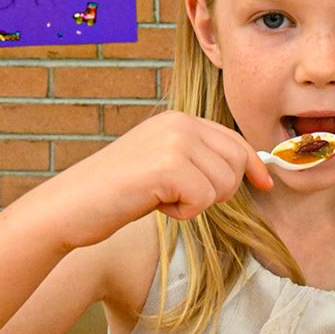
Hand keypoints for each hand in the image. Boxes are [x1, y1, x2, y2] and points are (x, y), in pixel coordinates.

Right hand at [17, 110, 271, 251]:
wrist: (67, 207)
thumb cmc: (114, 194)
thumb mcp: (162, 165)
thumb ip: (196, 159)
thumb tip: (246, 170)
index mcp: (178, 120)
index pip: (233, 139)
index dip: (253, 165)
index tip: (266, 183)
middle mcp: (179, 123)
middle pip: (236, 162)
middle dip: (222, 190)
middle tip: (184, 200)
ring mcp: (174, 141)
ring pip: (224, 184)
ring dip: (197, 204)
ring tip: (161, 200)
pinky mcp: (168, 166)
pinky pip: (204, 199)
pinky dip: (184, 213)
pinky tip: (155, 206)